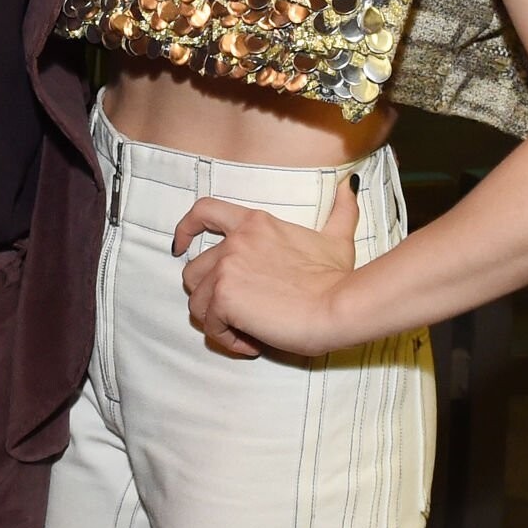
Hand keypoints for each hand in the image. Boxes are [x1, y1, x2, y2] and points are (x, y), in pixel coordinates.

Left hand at [172, 176, 360, 358]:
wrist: (337, 306)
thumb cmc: (338, 277)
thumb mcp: (336, 238)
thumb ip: (339, 211)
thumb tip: (348, 184)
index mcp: (255, 223)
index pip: (204, 211)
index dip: (186, 229)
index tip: (180, 246)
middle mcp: (235, 241)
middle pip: (193, 270)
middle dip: (209, 295)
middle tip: (237, 314)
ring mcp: (226, 268)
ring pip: (197, 301)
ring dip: (217, 321)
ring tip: (247, 332)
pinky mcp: (224, 297)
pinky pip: (210, 325)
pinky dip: (227, 339)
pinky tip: (252, 343)